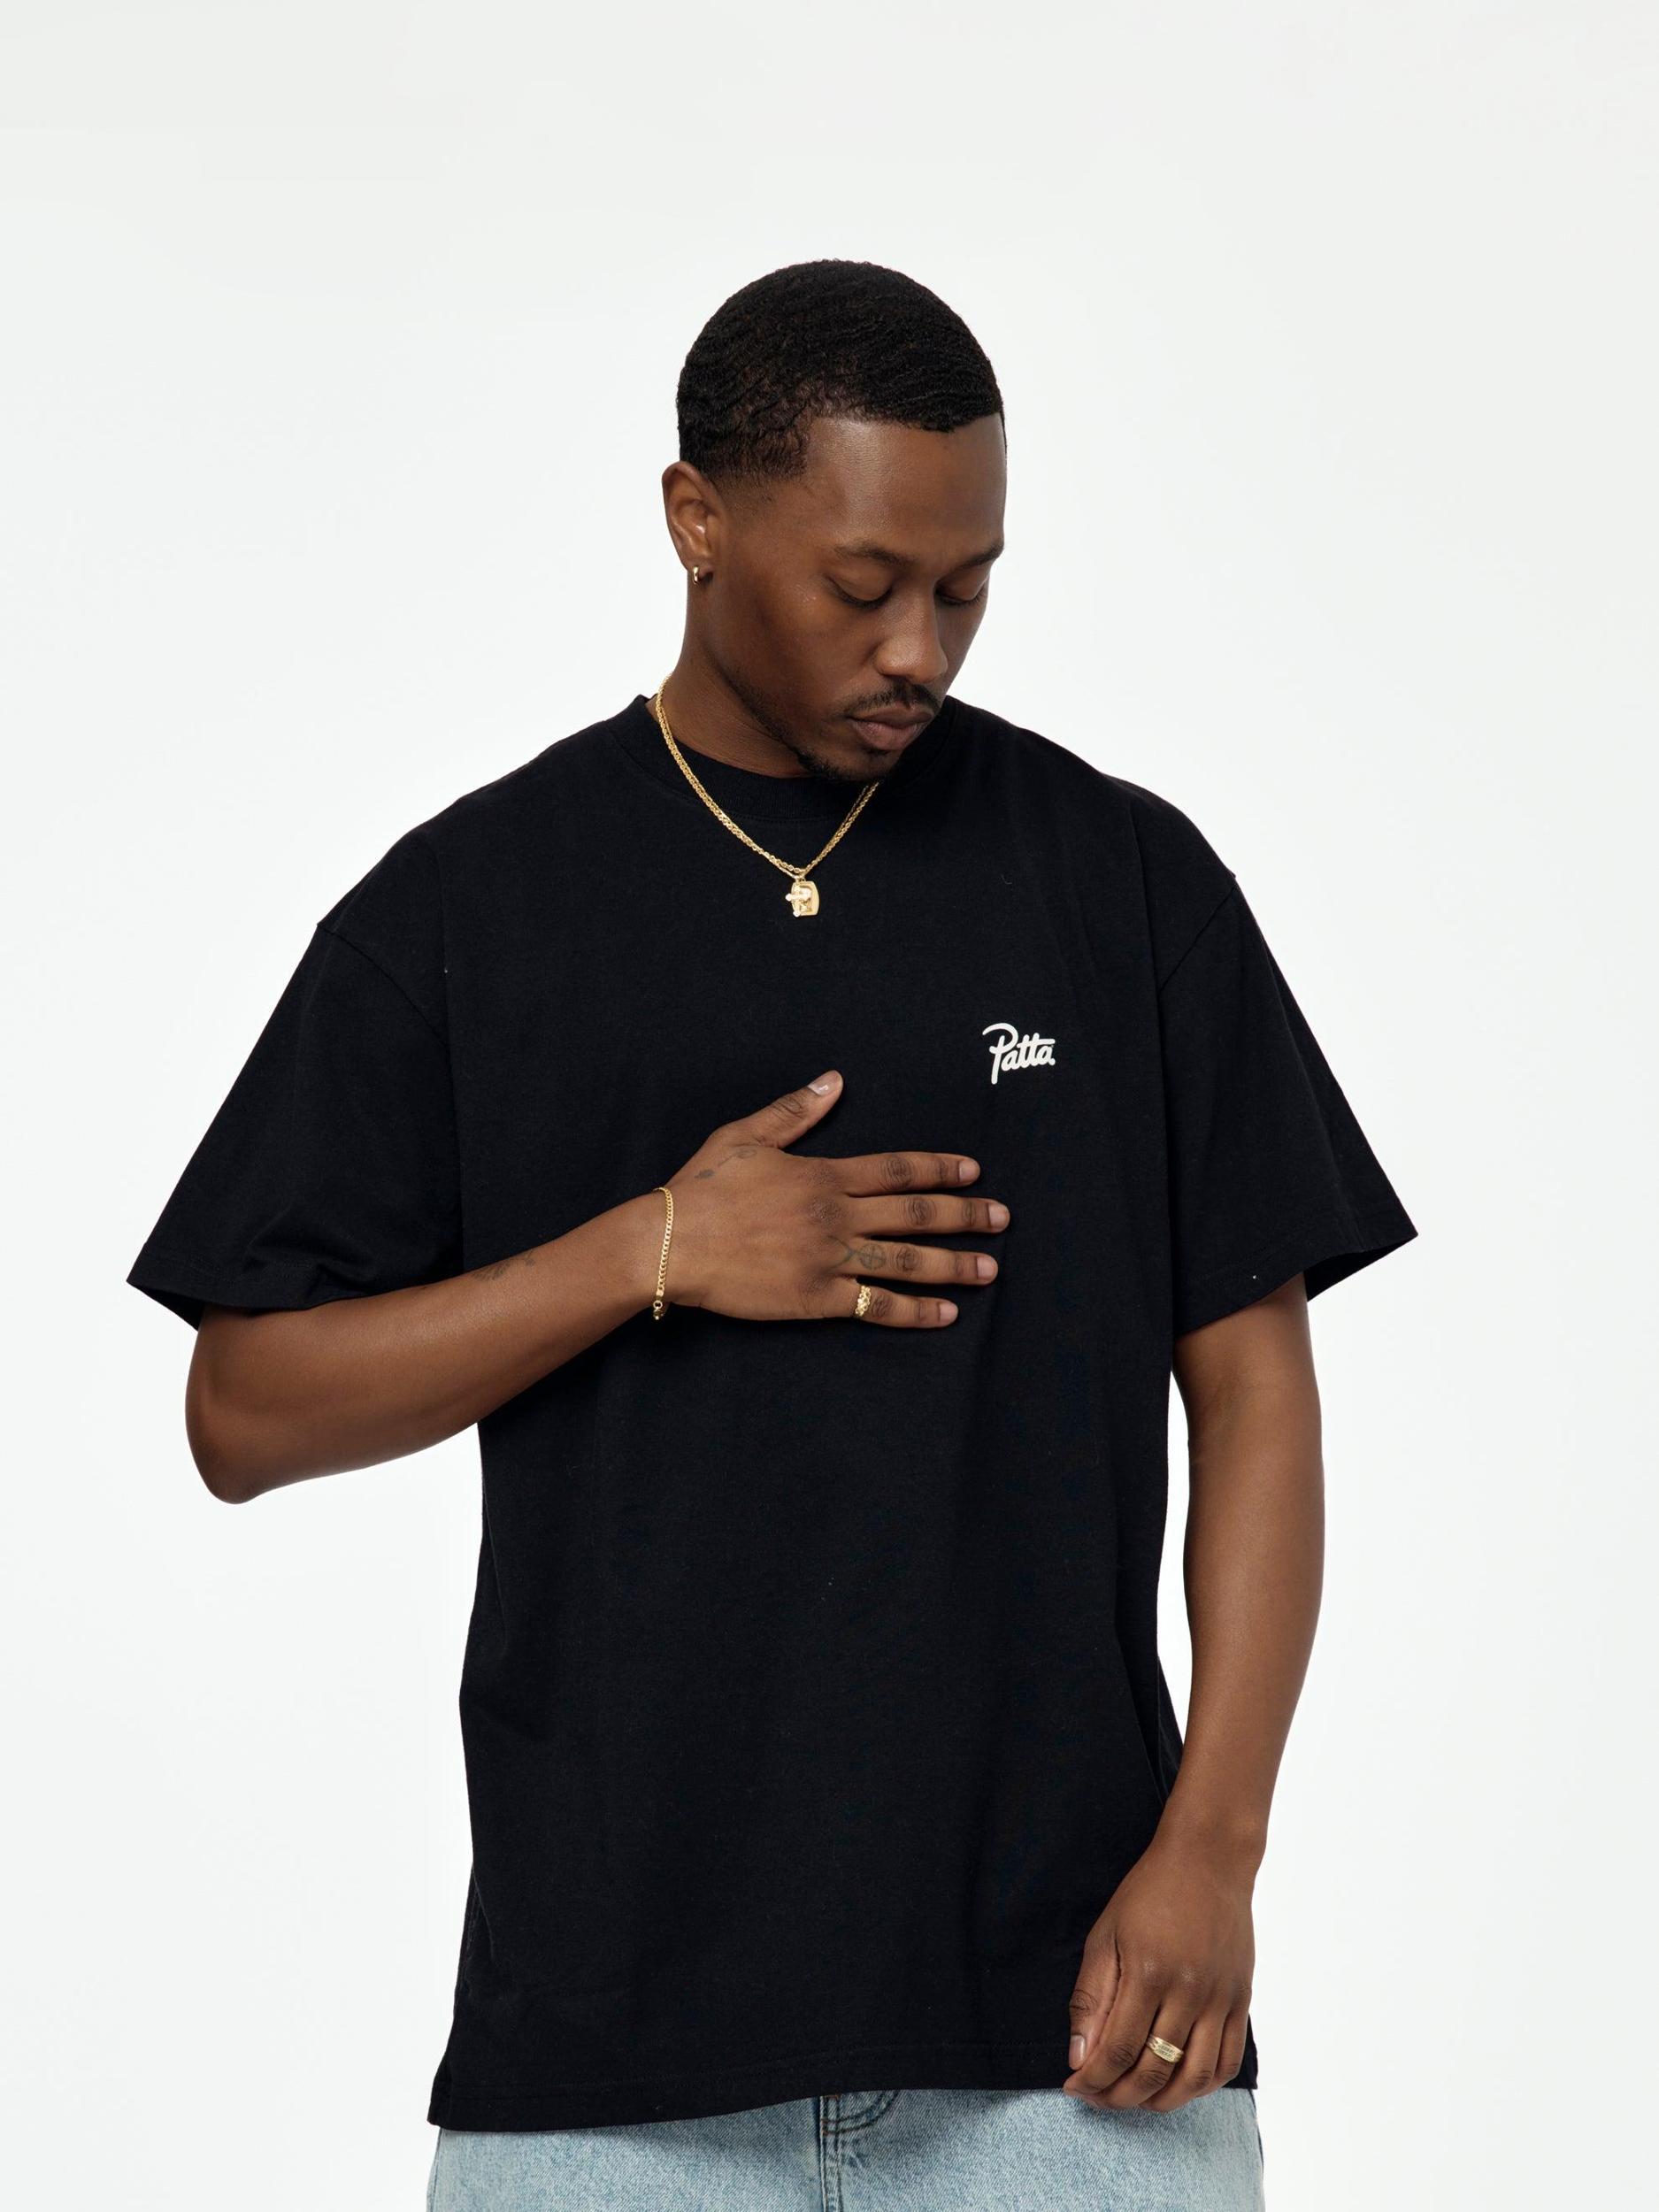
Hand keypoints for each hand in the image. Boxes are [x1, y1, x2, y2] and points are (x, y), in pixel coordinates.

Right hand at [656, 1068, 1009, 1326]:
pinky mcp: (816, 1298)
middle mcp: (836, 1215)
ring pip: (906, 1260)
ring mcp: (829, 1258)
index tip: (974, 1171)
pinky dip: (914, 1311)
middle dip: (966, 1216)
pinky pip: (875, 1306)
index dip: (940, 1170)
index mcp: (823, 1175)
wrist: (668, 1244)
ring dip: (954, 1265)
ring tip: (990, 1269)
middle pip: (915, 1214)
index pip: (898, 1170)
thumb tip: (834, 1081)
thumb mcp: (744, 1135)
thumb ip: (794, 1111)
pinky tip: (945, 1314)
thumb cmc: (701, 1188)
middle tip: (1002, 1219)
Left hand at [1063, 1829, 1255, 2109]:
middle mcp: (1188, 1992)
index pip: (1117, 2050)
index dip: (1092, 2080)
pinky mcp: (1241, 2001)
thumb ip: (1090, 1998)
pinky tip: (1176, 2086)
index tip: (1073, 2087)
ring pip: (1193, 2079)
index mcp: (1148, 1972)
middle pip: (1153, 2071)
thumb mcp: (1105, 1935)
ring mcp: (1219, 2000)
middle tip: (1097, 2098)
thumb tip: (1079, 2057)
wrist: (1208, 1861)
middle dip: (1118, 2097)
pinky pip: (1226, 2063)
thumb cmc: (1149, 1893)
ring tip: (1133, 2099)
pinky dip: (1201, 2087)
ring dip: (1160, 2102)